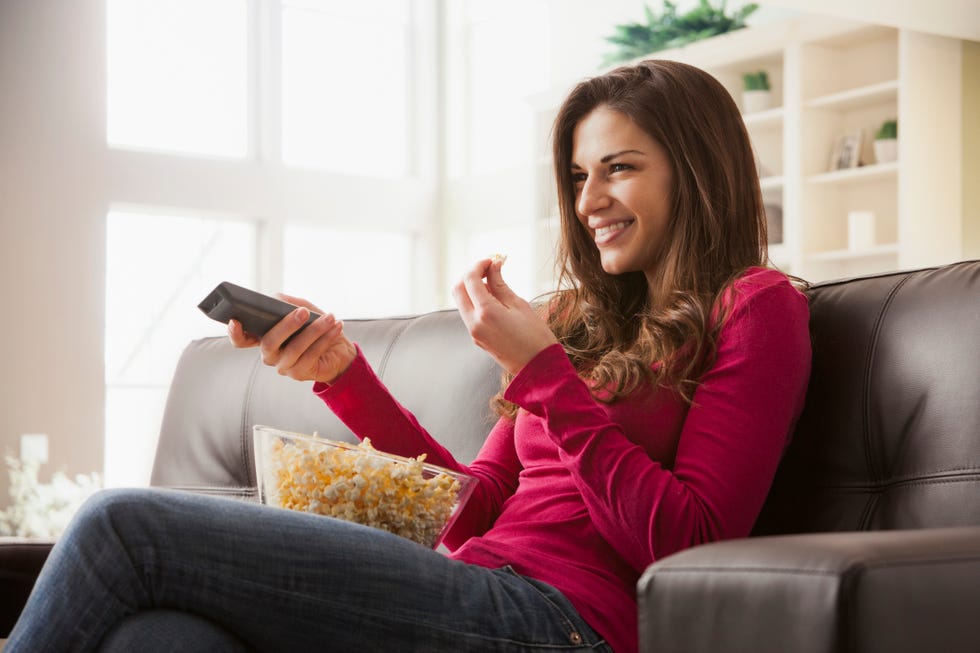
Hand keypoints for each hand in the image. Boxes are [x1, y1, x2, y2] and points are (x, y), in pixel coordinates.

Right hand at [228, 293, 355, 383]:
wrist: (339, 350)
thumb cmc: (317, 327)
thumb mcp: (303, 309)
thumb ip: (287, 302)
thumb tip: (276, 298)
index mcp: (264, 337)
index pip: (242, 339)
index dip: (235, 333)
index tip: (235, 320)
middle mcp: (269, 354)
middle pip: (269, 342)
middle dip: (287, 325)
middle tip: (303, 312)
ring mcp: (283, 365)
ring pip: (293, 348)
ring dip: (314, 330)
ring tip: (328, 318)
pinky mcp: (299, 373)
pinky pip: (311, 355)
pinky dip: (325, 338)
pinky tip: (335, 327)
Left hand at [452, 257, 557, 374]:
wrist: (538, 369)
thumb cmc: (536, 337)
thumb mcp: (520, 305)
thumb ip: (501, 284)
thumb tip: (493, 266)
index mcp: (486, 312)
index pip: (470, 279)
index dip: (479, 265)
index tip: (492, 260)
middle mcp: (474, 323)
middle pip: (458, 289)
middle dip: (471, 275)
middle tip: (489, 269)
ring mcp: (473, 332)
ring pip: (461, 301)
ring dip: (472, 288)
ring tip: (494, 282)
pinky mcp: (477, 338)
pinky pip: (469, 314)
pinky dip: (475, 301)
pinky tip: (493, 298)